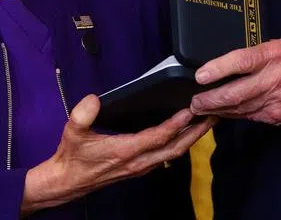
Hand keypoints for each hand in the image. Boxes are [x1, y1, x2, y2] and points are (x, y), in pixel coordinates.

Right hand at [21, 95, 214, 213]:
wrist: (67, 182)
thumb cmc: (72, 156)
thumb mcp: (73, 132)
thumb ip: (82, 115)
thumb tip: (94, 99)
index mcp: (125, 151)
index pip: (158, 137)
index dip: (176, 124)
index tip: (191, 109)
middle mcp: (138, 161)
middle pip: (175, 147)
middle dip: (196, 132)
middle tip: (213, 115)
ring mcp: (140, 167)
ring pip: (173, 153)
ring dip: (191, 138)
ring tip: (206, 122)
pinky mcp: (139, 167)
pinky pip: (166, 155)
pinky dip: (180, 143)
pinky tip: (186, 133)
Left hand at [190, 39, 280, 128]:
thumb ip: (257, 55)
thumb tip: (226, 64)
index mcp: (275, 55)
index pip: (242, 61)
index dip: (218, 69)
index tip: (200, 76)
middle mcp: (275, 78)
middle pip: (236, 92)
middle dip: (211, 99)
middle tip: (194, 101)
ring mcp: (276, 101)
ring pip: (239, 108)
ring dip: (218, 109)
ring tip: (200, 108)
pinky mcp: (276, 116)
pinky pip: (249, 115)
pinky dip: (233, 114)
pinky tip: (221, 112)